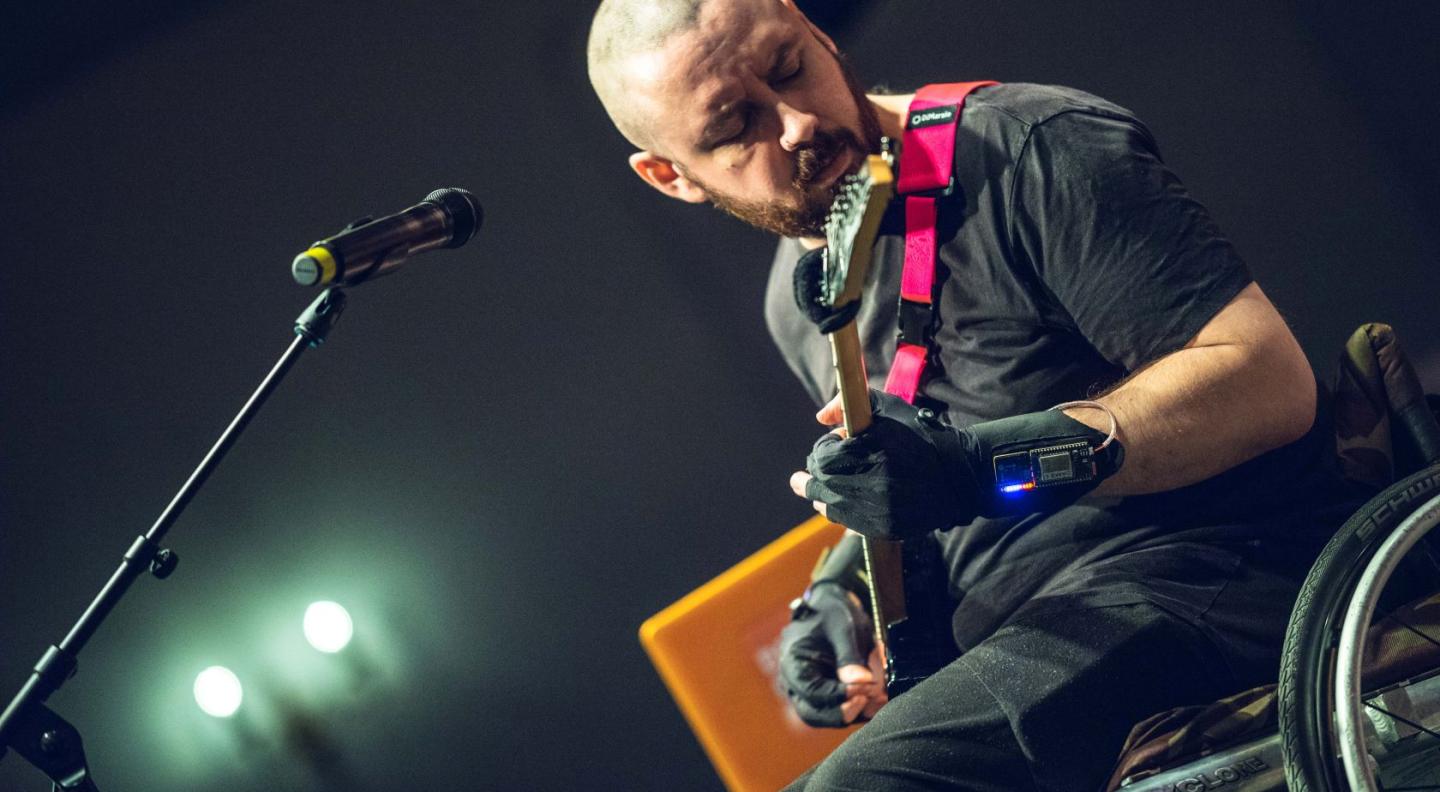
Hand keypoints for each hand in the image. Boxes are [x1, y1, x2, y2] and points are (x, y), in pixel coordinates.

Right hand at [778, 583, 888, 726]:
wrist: (832, 609)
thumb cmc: (833, 613)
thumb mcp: (843, 626)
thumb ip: (850, 656)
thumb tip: (861, 683)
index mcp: (793, 661)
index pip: (810, 691)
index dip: (838, 695)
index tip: (865, 688)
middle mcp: (795, 682)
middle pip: (813, 714)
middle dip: (845, 712)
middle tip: (871, 698)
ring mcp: (809, 692)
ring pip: (827, 717)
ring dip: (856, 713)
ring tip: (881, 698)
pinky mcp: (825, 696)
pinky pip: (840, 711)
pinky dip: (860, 709)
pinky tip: (880, 697)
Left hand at [790, 390, 982, 539]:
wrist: (957, 472)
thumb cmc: (920, 434)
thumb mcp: (887, 407)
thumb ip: (847, 404)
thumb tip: (821, 419)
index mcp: (865, 452)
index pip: (821, 456)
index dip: (823, 448)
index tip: (833, 443)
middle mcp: (867, 484)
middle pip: (820, 483)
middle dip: (814, 474)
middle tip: (807, 472)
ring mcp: (876, 509)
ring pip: (830, 506)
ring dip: (820, 495)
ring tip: (813, 490)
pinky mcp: (884, 527)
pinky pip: (849, 523)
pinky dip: (840, 512)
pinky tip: (836, 504)